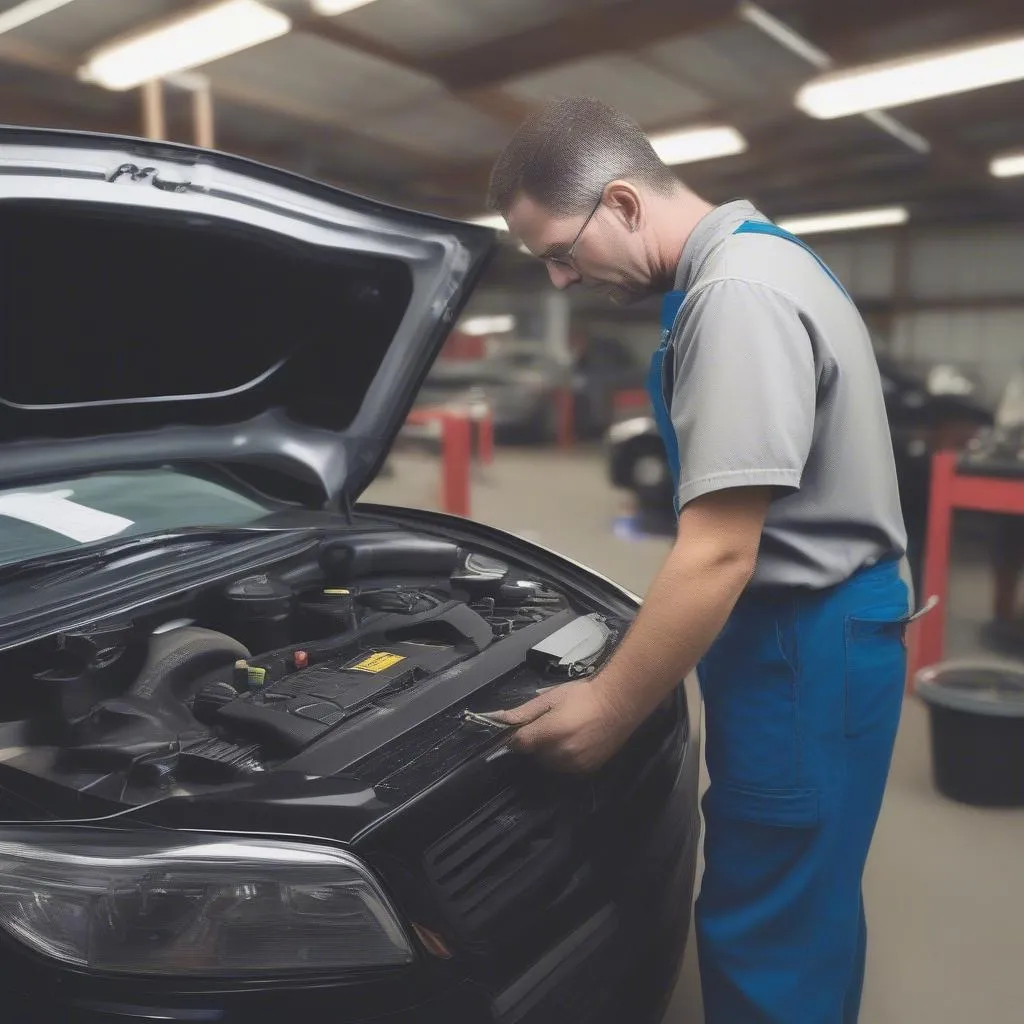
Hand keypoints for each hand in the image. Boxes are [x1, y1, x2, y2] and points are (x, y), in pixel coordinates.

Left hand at [489, 678, 639, 773]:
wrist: (619, 703)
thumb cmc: (583, 695)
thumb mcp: (551, 697)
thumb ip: (524, 711)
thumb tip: (500, 718)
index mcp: (550, 732)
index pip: (519, 744)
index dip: (518, 736)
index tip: (524, 729)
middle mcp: (561, 753)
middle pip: (534, 755)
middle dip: (536, 743)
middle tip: (550, 725)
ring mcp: (575, 764)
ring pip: (549, 764)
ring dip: (549, 753)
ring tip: (564, 733)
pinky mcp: (587, 770)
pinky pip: (565, 769)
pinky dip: (564, 759)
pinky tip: (575, 742)